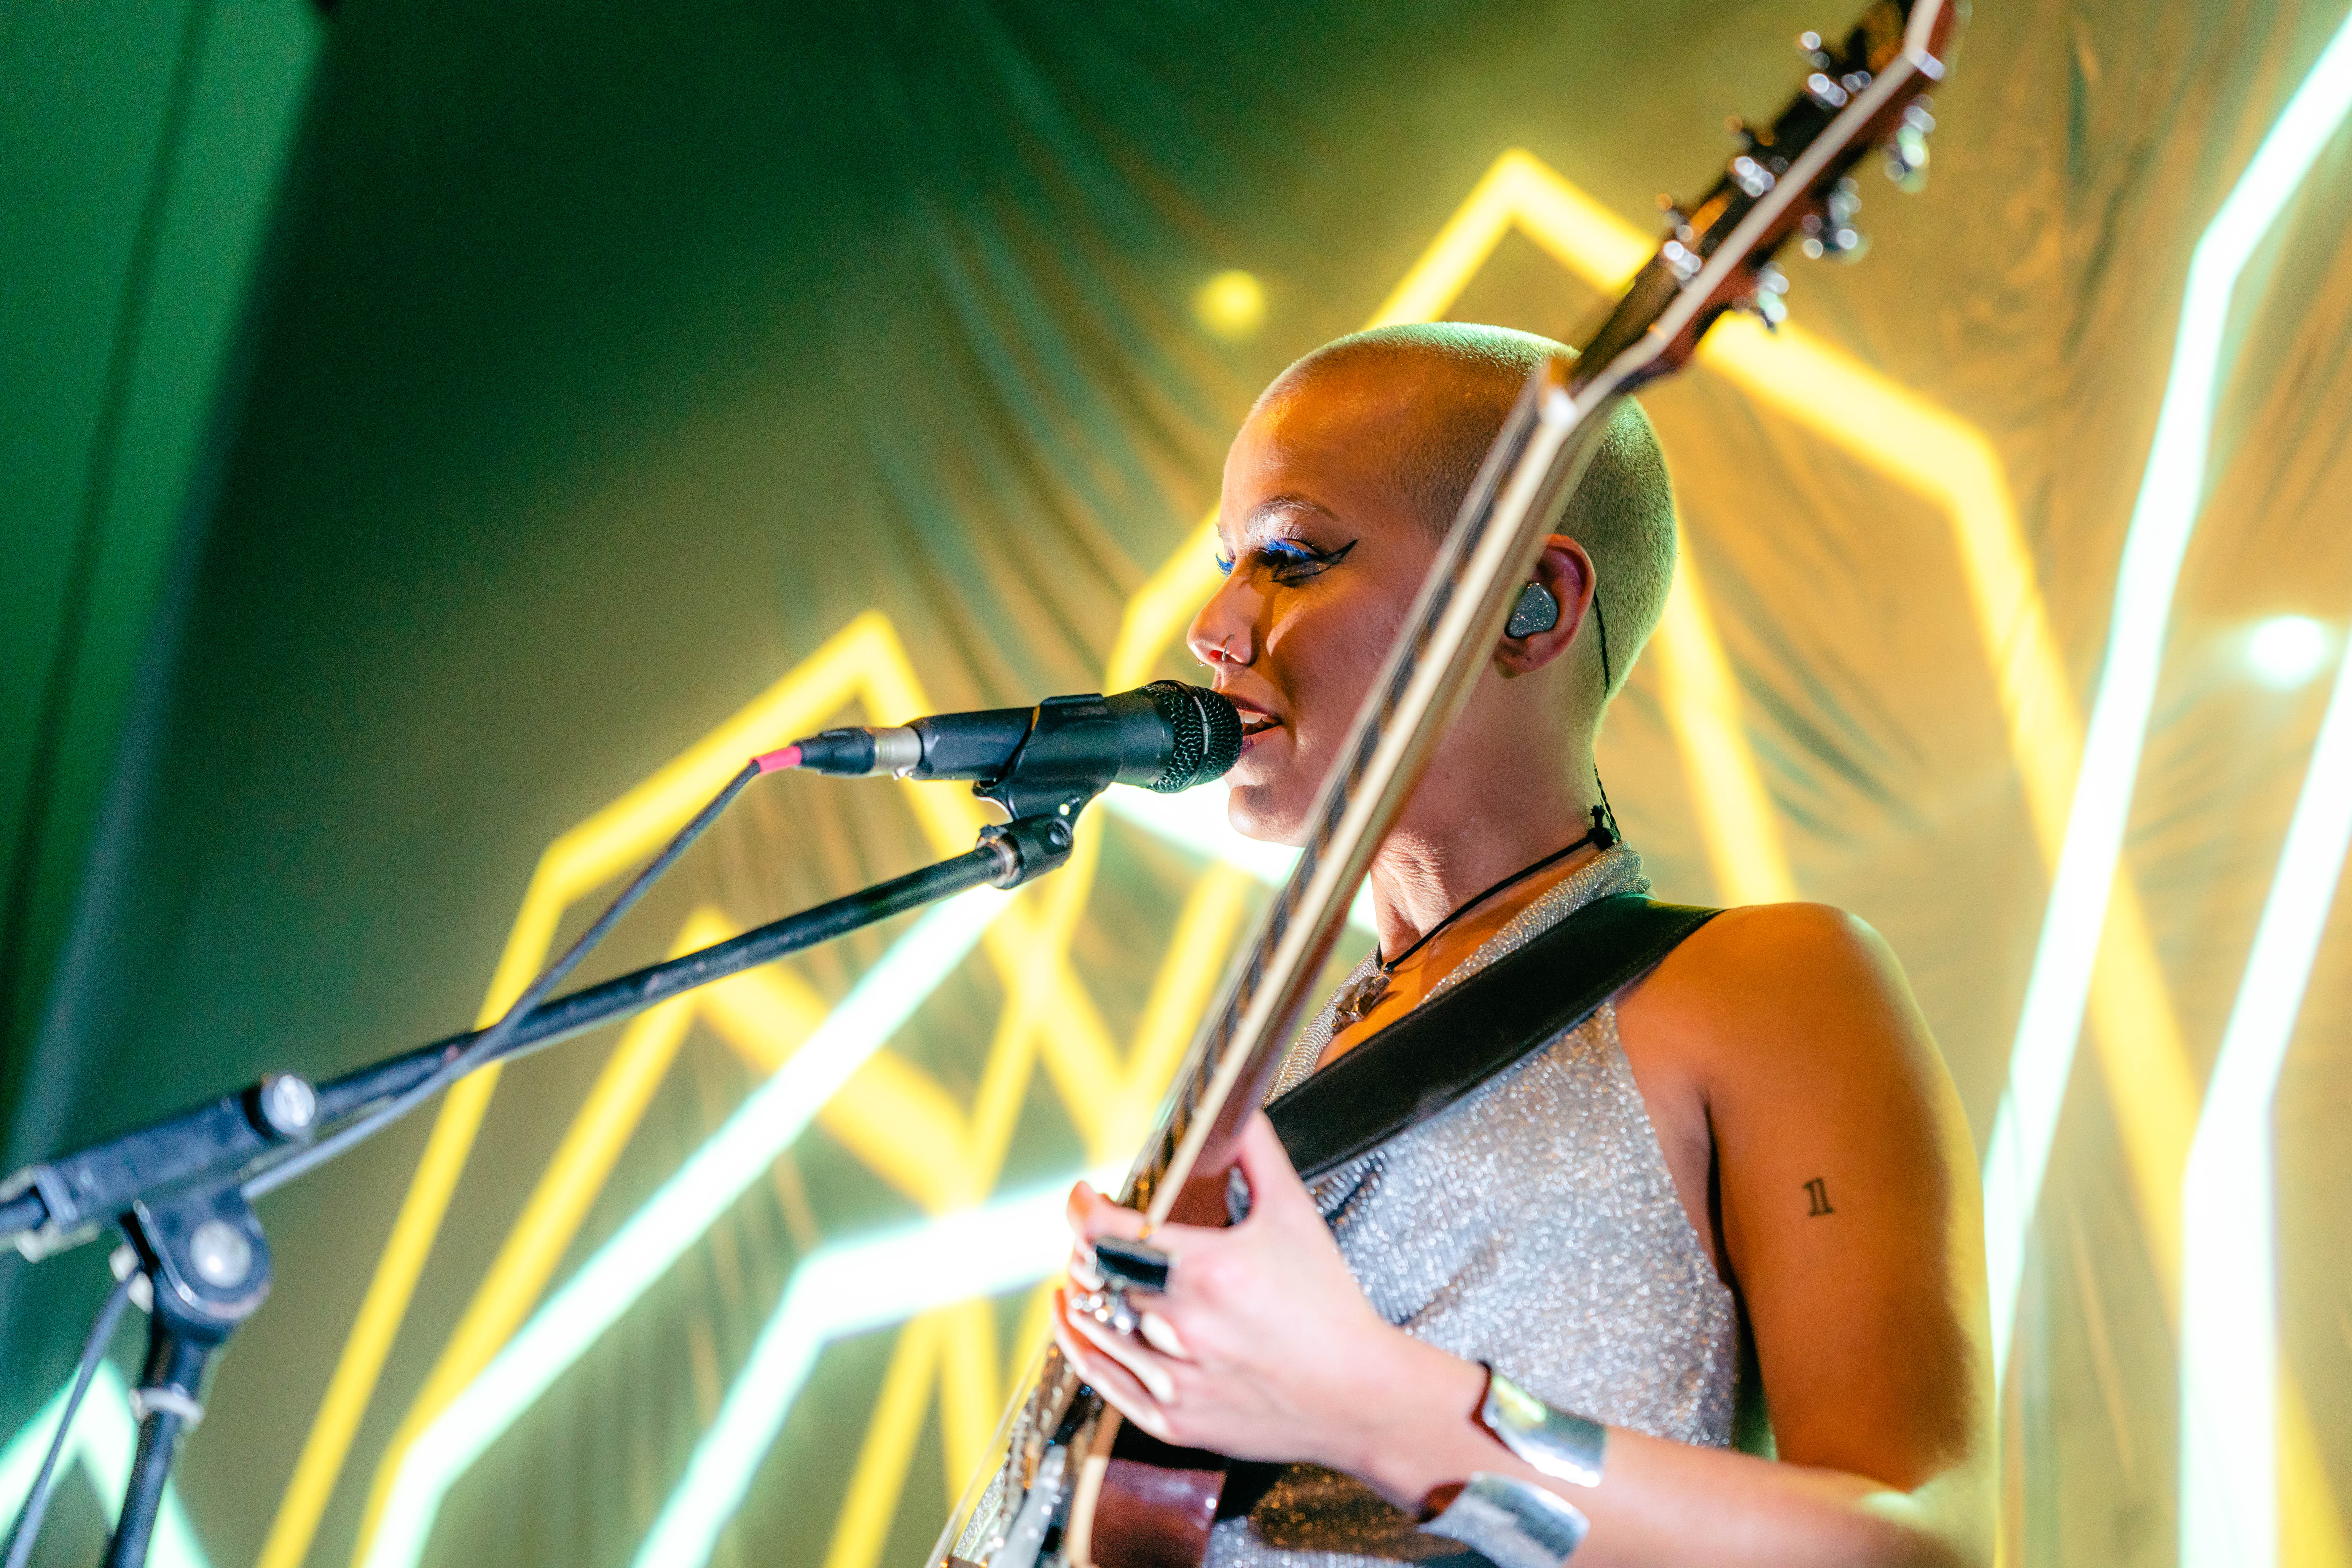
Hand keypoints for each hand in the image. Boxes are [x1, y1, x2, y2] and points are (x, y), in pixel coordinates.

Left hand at [1053, 1113, 1482, 1495]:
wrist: (1359, 1396)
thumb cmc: (1329, 1306)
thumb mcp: (1295, 1216)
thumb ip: (1256, 1154)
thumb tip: (1234, 1107)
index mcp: (1209, 1271)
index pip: (1109, 1233)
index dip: (1083, 1209)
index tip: (1082, 1195)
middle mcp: (1184, 1326)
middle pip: (1096, 1276)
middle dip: (1086, 1247)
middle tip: (1094, 1233)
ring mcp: (1175, 1379)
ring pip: (1091, 1325)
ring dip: (1079, 1291)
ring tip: (1086, 1271)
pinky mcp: (1172, 1419)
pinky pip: (1101, 1380)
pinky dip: (1078, 1344)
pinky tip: (1076, 1320)